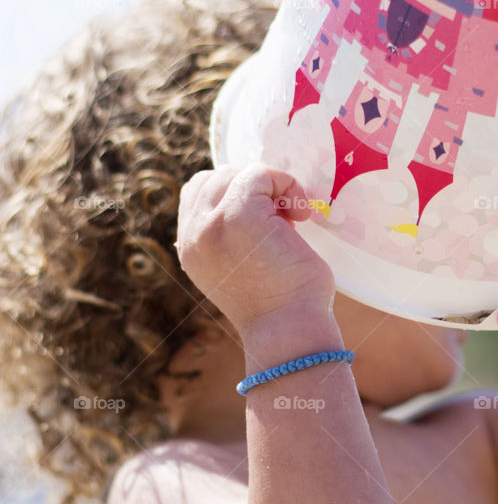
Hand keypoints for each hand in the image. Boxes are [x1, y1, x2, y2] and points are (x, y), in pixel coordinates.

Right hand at [175, 164, 334, 334]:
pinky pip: (260, 173)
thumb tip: (260, 201)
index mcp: (190, 249)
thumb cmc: (282, 305)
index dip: (235, 194)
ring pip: (237, 173)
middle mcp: (193, 235)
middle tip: (285, 223)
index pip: (198, 193)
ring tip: (292, 220)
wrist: (290, 331)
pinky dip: (286, 184)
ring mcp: (212, 223)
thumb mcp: (243, 268)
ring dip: (271, 187)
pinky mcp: (239, 214)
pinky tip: (301, 216)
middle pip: (216, 178)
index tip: (268, 222)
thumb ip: (233, 237)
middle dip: (255, 191)